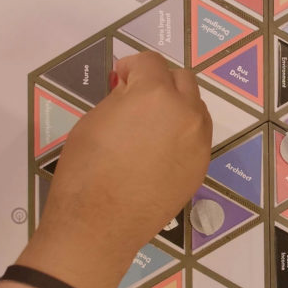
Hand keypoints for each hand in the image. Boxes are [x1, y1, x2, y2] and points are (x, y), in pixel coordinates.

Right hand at [19, 53, 210, 287]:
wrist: (99, 225)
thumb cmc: (86, 169)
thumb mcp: (95, 120)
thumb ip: (121, 98)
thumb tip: (132, 89)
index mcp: (156, 95)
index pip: (150, 62)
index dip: (131, 66)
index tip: (119, 78)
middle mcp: (186, 113)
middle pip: (182, 79)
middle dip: (159, 81)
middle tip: (135, 97)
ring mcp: (199, 142)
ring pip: (195, 107)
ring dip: (176, 105)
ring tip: (150, 124)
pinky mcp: (201, 167)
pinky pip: (197, 136)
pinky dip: (182, 132)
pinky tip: (158, 149)